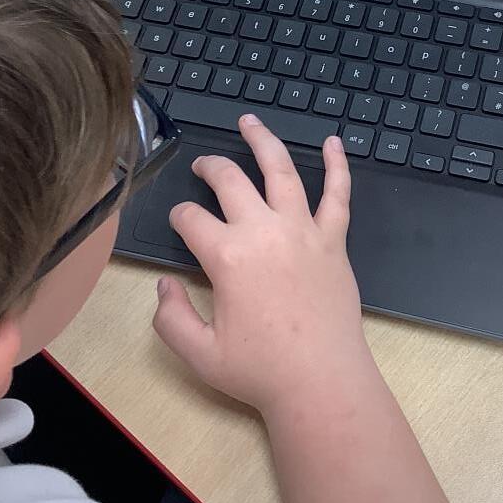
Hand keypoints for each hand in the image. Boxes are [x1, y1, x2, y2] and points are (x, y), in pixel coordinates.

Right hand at [153, 117, 373, 419]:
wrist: (321, 381)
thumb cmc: (261, 371)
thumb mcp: (199, 354)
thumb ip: (170, 318)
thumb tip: (164, 285)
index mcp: (227, 256)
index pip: (191, 220)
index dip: (179, 217)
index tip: (179, 223)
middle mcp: (264, 231)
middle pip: (230, 180)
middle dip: (210, 166)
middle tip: (201, 164)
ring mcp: (303, 231)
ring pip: (281, 170)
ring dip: (263, 141)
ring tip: (250, 122)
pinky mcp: (333, 240)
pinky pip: (338, 194)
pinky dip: (338, 165)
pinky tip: (335, 143)